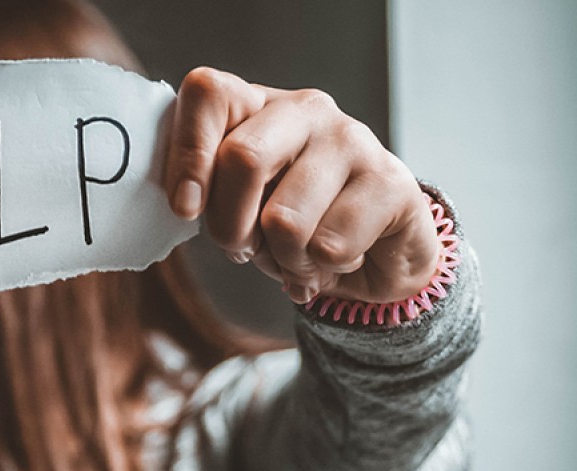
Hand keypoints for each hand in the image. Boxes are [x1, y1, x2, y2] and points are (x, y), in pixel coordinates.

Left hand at [163, 67, 439, 305]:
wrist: (378, 254)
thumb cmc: (296, 224)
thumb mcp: (240, 207)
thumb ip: (208, 194)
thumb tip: (186, 202)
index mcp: (256, 105)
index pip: (207, 93)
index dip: (187, 153)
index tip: (185, 208)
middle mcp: (305, 110)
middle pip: (243, 158)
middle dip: (231, 227)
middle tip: (245, 250)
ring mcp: (352, 139)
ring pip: (285, 220)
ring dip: (283, 260)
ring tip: (298, 259)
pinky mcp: (391, 180)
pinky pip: (329, 247)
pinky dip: (322, 271)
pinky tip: (337, 260)